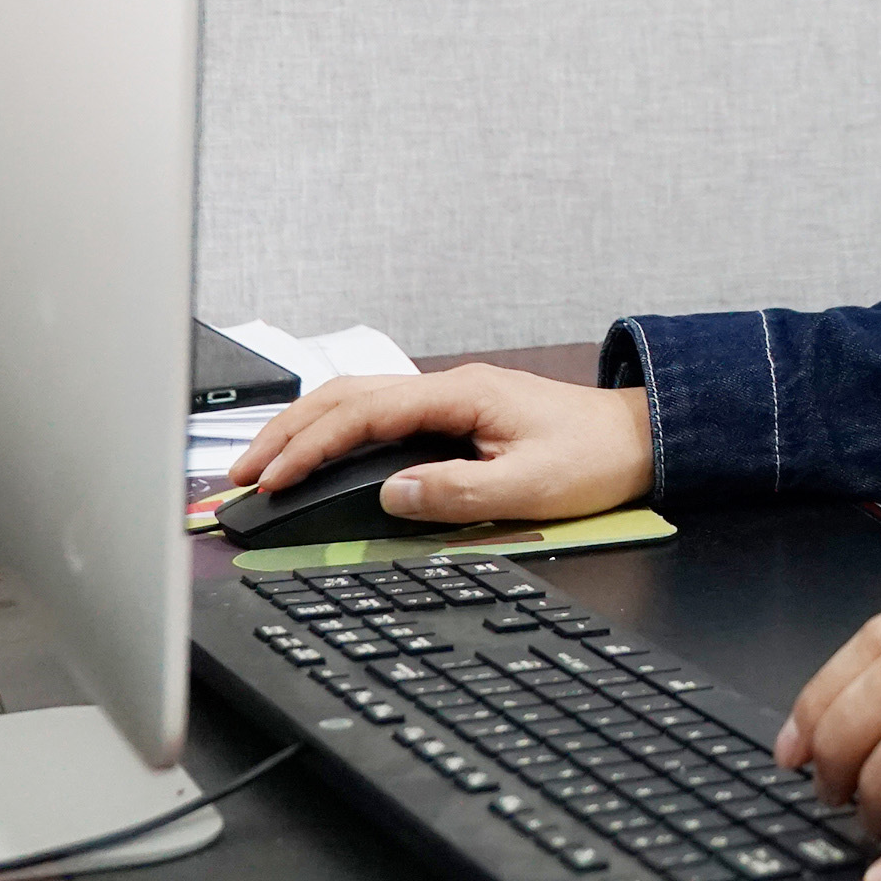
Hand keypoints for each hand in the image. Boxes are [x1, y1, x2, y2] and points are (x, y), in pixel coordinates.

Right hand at [223, 365, 652, 525]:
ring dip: (305, 429)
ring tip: (263, 465)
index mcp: (459, 395)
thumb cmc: (594, 458)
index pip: (362, 415)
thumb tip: (392, 493)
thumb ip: (458, 494)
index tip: (270, 480)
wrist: (641, 437)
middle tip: (239, 475)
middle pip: (344, 397)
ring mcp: (449, 397)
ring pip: (357, 401)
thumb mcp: (529, 489)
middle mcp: (447, 387)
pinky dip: (336, 431)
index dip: (309, 448)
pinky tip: (318, 453)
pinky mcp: (454, 413)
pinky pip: (379, 414)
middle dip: (286, 433)